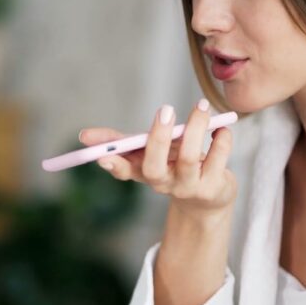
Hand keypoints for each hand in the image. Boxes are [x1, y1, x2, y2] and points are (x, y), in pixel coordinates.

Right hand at [78, 99, 237, 222]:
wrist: (208, 198)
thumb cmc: (173, 166)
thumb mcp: (147, 153)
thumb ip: (120, 142)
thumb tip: (84, 136)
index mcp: (143, 172)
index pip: (124, 170)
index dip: (114, 163)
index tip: (102, 155)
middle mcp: (163, 183)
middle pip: (155, 166)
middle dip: (158, 137)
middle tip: (165, 109)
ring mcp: (188, 186)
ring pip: (188, 158)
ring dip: (196, 128)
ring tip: (201, 106)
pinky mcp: (213, 186)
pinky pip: (218, 158)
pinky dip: (221, 139)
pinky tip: (222, 129)